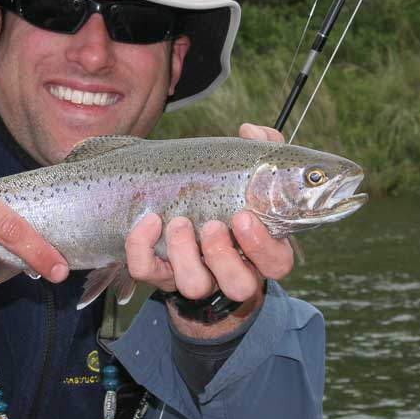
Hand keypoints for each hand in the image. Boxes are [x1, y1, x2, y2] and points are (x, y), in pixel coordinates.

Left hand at [125, 123, 293, 335]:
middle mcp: (232, 271)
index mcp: (262, 250)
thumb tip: (250, 132)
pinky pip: (147, 272)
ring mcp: (197, 275)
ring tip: (180, 223)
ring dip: (185, 255)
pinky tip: (149, 222)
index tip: (243, 216)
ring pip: (194, 285)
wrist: (192, 218)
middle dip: (223, 256)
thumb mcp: (251, 172)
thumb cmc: (231, 196)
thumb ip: (262, 149)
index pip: (276, 263)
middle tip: (212, 225)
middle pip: (239, 286)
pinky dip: (143, 249)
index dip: (262, 247)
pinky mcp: (161, 274)